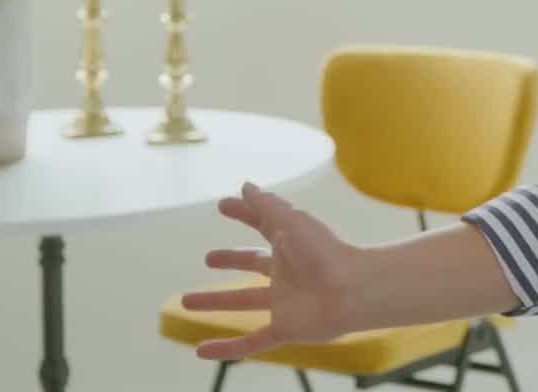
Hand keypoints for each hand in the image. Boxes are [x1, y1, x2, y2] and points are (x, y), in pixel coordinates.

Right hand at [181, 181, 364, 359]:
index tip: (222, 205)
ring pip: (244, 302)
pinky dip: (226, 348)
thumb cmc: (325, 252)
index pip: (262, 224)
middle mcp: (287, 272)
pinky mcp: (285, 328)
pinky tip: (201, 351)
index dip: (244, 213)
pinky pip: (250, 342)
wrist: (352, 291)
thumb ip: (267, 206)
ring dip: (215, 302)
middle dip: (231, 259)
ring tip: (185, 302)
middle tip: (207, 257)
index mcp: (291, 243)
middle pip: (253, 264)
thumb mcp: (291, 222)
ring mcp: (285, 301)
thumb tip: (246, 186)